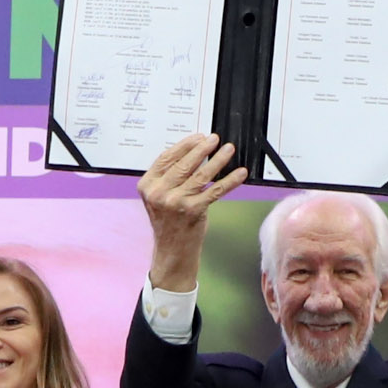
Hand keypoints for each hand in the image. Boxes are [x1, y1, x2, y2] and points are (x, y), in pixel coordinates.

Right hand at [138, 134, 244, 291]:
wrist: (172, 249)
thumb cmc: (169, 221)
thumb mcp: (159, 196)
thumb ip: (169, 176)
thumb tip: (194, 152)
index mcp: (147, 185)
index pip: (167, 158)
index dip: (185, 145)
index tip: (198, 137)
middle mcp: (159, 193)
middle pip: (184, 164)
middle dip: (202, 148)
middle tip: (215, 139)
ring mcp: (176, 202)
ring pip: (201, 175)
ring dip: (218, 160)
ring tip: (228, 150)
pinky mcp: (193, 210)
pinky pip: (215, 191)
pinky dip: (230, 181)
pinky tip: (240, 173)